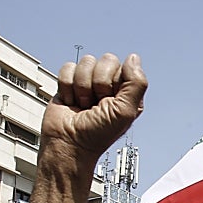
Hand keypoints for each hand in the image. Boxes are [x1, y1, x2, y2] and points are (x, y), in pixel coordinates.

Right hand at [28, 53, 146, 202]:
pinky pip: (68, 68)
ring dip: (81, 87)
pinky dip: (67, 86)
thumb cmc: (98, 135)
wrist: (68, 145)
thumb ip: (136, 83)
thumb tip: (133, 57)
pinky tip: (71, 102)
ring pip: (85, 62)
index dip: (113, 83)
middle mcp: (109, 85)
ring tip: (83, 105)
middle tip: (95, 104)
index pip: (123, 66)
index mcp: (127, 91)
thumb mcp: (125, 111)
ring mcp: (89, 83)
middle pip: (105, 60)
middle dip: (96, 84)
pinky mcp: (69, 83)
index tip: (109, 102)